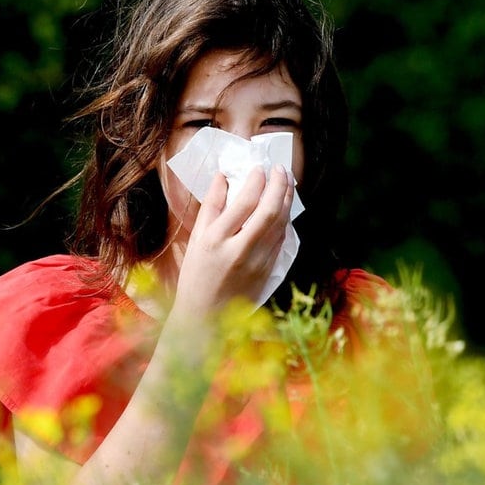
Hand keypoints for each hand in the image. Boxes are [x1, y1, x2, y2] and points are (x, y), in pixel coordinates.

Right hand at [172, 165, 293, 314]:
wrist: (205, 317)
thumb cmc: (196, 276)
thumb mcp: (196, 239)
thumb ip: (211, 206)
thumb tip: (224, 176)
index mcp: (215, 239)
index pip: (244, 202)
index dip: (256, 180)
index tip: (259, 167)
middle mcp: (238, 250)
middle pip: (269, 211)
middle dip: (279, 185)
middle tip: (281, 169)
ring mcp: (257, 262)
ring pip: (280, 225)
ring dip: (287, 200)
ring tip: (287, 182)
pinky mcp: (268, 271)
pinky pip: (281, 239)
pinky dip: (285, 220)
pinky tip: (284, 207)